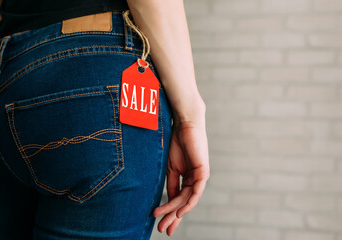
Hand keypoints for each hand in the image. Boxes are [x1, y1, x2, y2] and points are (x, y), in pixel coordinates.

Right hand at [153, 110, 209, 235]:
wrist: (184, 125)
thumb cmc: (177, 142)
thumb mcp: (171, 168)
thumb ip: (172, 184)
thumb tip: (169, 200)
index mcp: (187, 178)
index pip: (178, 199)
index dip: (169, 212)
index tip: (159, 222)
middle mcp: (195, 180)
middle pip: (184, 203)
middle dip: (172, 218)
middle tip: (163, 230)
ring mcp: (200, 177)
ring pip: (188, 200)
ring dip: (175, 212)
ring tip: (163, 222)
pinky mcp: (203, 172)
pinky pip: (196, 192)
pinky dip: (188, 203)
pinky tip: (179, 213)